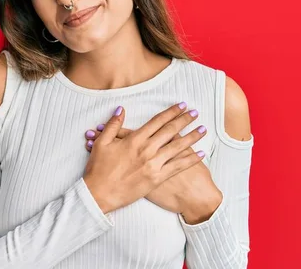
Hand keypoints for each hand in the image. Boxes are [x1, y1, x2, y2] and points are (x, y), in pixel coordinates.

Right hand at [82, 103, 206, 214]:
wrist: (99, 194)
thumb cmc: (98, 169)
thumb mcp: (101, 143)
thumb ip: (113, 125)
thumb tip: (121, 109)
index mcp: (134, 139)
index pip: (157, 121)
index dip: (171, 112)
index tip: (182, 106)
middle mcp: (146, 150)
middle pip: (170, 131)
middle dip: (184, 120)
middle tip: (196, 113)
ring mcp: (153, 165)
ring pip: (177, 147)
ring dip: (192, 137)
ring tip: (203, 129)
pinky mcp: (156, 179)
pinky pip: (177, 167)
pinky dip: (190, 159)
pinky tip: (200, 153)